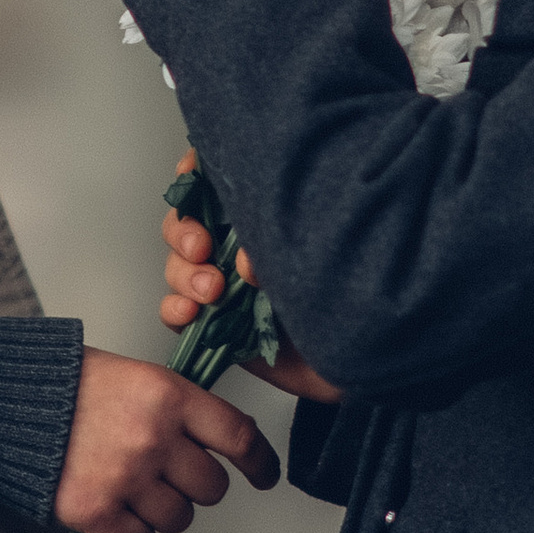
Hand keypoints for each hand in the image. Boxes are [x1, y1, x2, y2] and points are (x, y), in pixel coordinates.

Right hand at [53, 349, 280, 532]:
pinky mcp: (94, 511)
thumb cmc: (75, 386)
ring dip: (163, 510)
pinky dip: (131, 532)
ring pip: (179, 519)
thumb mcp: (140, 378)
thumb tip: (221, 446)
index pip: (239, 437)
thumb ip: (181, 410)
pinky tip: (115, 507)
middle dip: (197, 486)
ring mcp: (124, 477)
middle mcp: (153, 438)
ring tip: (133, 486)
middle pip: (212, 488)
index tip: (264, 476)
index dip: (259, 462)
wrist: (10, 401)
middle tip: (169, 474)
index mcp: (169, 396)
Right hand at [159, 163, 343, 403]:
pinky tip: (191, 312)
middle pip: (185, 223)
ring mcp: (225, 284)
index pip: (216, 182)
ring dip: (184, 274)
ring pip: (178, 266)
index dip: (195, 171)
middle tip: (203, 248)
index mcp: (260, 217)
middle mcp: (237, 247)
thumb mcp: (321, 255)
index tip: (192, 173)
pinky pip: (176, 312)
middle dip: (185, 232)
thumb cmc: (348, 299)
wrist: (358, 361)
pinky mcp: (216, 324)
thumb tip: (246, 258)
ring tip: (212, 291)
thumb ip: (282, 246)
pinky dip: (175, 308)